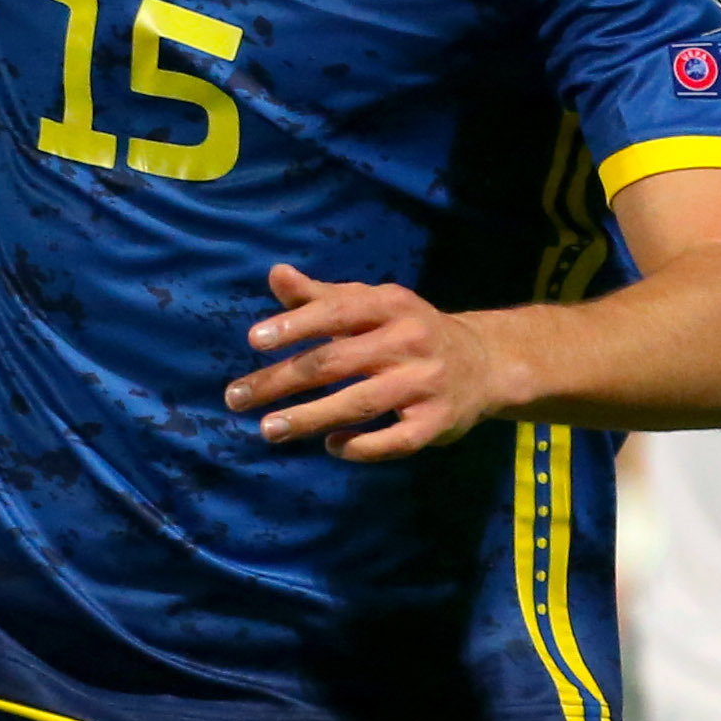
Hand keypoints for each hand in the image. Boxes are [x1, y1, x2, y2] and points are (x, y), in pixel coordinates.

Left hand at [226, 264, 514, 459]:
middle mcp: (410, 340)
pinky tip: (331, 446)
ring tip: (268, 429)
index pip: (338, 310)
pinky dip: (361, 446)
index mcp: (391, 306)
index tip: (254, 340)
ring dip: (310, 417)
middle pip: (337, 361)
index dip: (297, 323)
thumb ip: (322, 296)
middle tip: (237, 397)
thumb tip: (275, 275)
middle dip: (282, 380)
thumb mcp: (372, 305)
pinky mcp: (437, 421)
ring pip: (361, 402)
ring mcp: (425, 383)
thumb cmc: (408, 332)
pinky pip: (395, 440)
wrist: (484, 364)